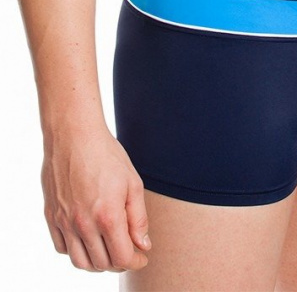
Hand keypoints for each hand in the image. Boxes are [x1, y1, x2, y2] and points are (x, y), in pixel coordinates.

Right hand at [41, 123, 151, 272]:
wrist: (73, 133)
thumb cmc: (107, 154)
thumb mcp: (132, 183)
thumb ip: (138, 218)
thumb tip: (143, 246)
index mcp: (107, 216)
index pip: (122, 258)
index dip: (135, 261)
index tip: (141, 255)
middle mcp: (83, 224)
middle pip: (102, 264)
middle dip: (118, 261)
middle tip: (127, 250)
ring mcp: (64, 221)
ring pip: (80, 261)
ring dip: (96, 262)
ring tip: (107, 248)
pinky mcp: (51, 215)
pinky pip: (62, 247)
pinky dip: (76, 250)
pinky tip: (87, 237)